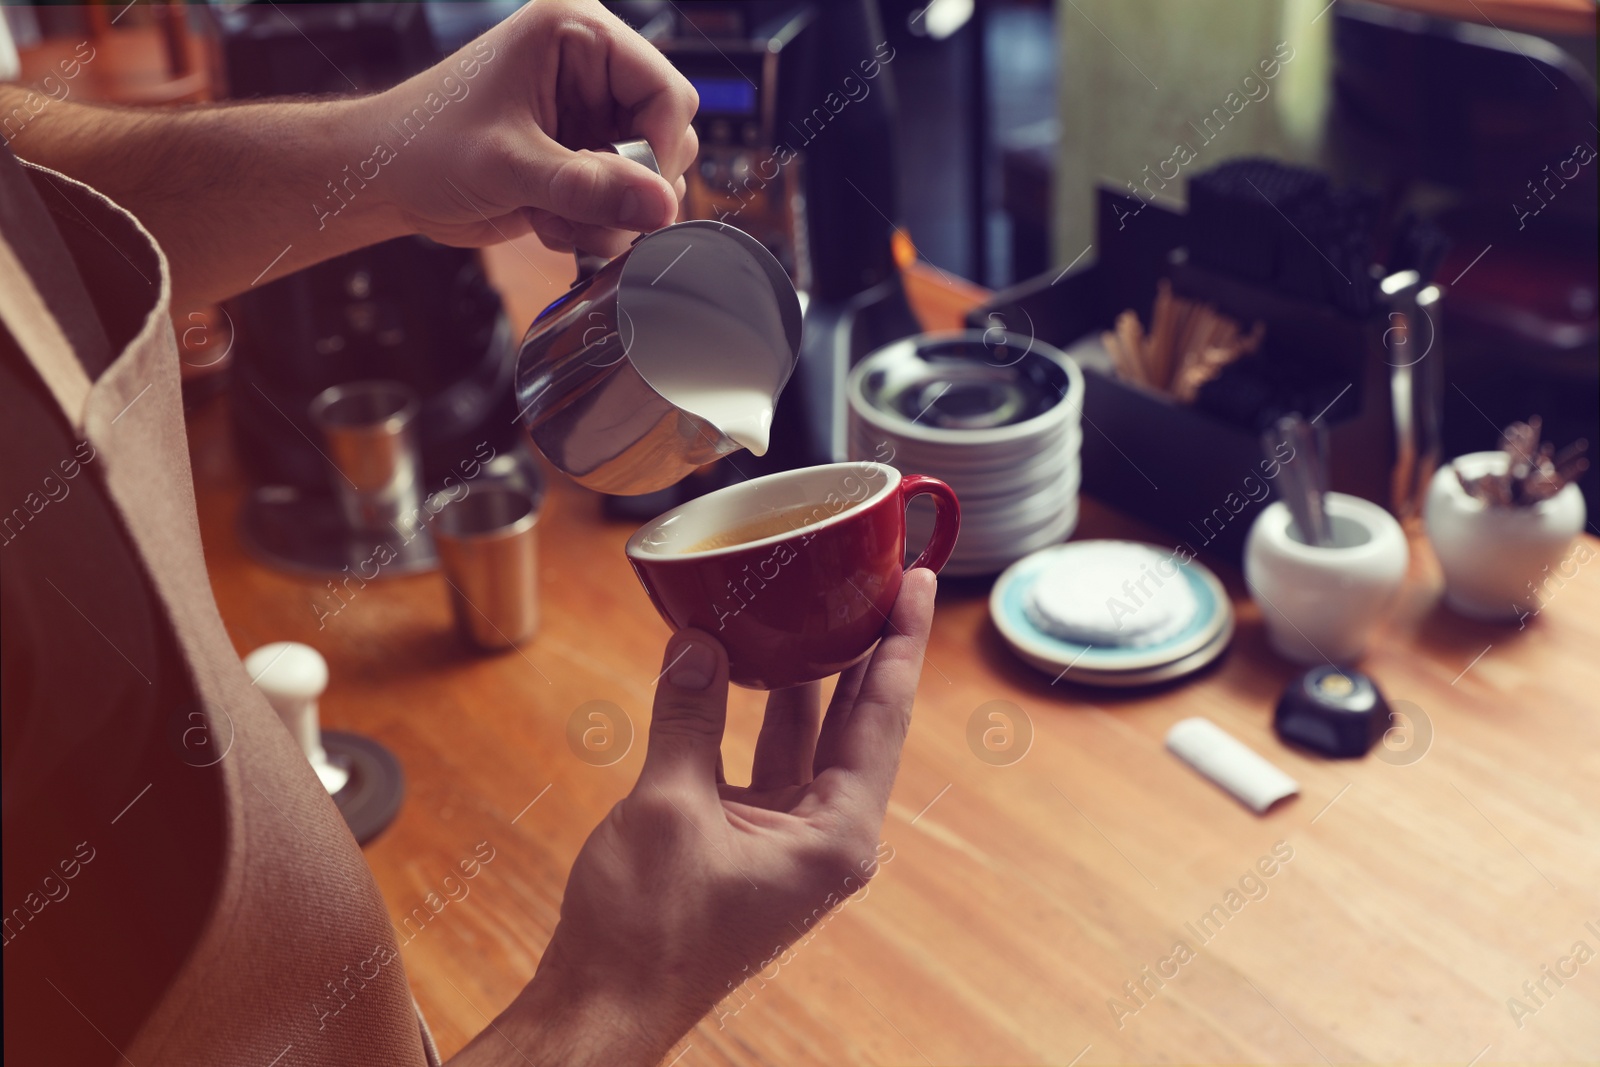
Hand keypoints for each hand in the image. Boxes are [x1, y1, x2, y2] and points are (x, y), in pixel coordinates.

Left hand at [370, 0, 698, 258]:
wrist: (385, 180)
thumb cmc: (423, 145)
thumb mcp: (508, 164)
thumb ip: (587, 186)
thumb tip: (660, 204)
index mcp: (576, 33)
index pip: (665, 91)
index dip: (660, 150)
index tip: (640, 196)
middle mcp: (591, 70)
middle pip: (667, 137)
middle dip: (629, 188)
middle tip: (581, 210)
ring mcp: (589, 116)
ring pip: (649, 179)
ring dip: (608, 214)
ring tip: (552, 215)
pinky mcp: (582, 158)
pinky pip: (622, 203)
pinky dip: (592, 224)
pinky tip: (545, 220)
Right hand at [517, 570, 936, 1062]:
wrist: (603, 1004)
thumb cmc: (645, 934)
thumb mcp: (670, 807)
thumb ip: (689, 718)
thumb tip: (699, 644)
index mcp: (836, 835)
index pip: (883, 716)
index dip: (900, 643)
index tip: (914, 581)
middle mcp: (826, 836)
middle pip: (858, 720)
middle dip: (866, 647)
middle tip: (875, 575)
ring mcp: (788, 839)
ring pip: (808, 735)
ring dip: (806, 674)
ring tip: (814, 603)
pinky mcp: (748, 841)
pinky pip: (763, 758)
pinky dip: (753, 711)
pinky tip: (741, 663)